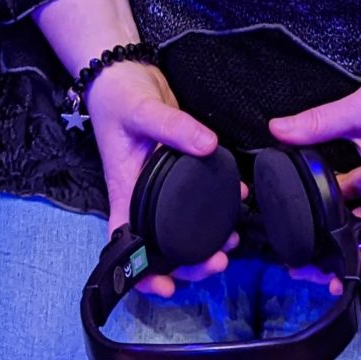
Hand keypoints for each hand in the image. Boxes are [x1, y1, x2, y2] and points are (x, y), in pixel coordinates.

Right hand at [84, 60, 234, 297]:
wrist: (127, 73)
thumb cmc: (119, 97)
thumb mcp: (142, 110)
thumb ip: (174, 127)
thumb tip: (208, 146)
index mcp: (125, 191)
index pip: (126, 242)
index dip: (142, 271)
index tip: (166, 286)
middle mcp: (142, 195)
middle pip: (161, 244)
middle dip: (189, 262)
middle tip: (218, 263)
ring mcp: (161, 185)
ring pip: (182, 226)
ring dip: (206, 240)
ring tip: (232, 242)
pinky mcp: (180, 169)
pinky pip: (198, 196)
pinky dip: (217, 205)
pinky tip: (240, 201)